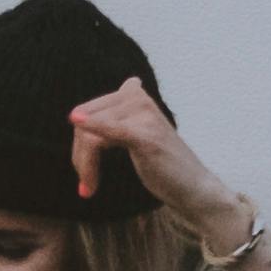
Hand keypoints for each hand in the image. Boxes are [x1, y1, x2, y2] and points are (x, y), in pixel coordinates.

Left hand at [61, 75, 239, 238]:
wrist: (193, 187)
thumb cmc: (165, 163)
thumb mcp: (144, 131)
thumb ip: (129, 111)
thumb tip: (131, 82)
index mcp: (134, 95)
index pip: (87, 111)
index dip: (80, 144)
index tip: (86, 172)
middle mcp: (138, 98)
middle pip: (84, 121)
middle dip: (80, 157)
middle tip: (86, 186)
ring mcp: (143, 116)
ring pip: (91, 134)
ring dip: (85, 166)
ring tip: (89, 188)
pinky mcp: (146, 136)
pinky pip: (110, 130)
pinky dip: (92, 128)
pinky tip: (76, 121)